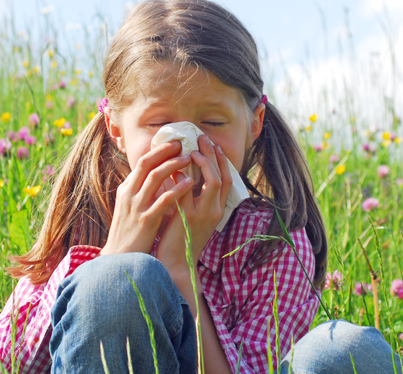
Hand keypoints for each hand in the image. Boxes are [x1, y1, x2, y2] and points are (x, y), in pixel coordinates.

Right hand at [100, 141, 194, 255]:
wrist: (120, 258)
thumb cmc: (129, 233)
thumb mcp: (130, 208)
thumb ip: (140, 192)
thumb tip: (155, 176)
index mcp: (126, 190)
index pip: (141, 163)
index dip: (158, 150)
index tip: (173, 143)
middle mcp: (129, 194)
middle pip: (146, 164)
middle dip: (165, 151)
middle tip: (182, 143)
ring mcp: (137, 207)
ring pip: (154, 178)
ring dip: (172, 165)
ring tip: (189, 158)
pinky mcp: (146, 221)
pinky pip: (163, 200)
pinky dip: (177, 189)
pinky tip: (189, 183)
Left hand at [156, 135, 232, 272]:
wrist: (176, 263)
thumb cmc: (180, 239)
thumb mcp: (193, 216)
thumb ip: (192, 196)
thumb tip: (183, 172)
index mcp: (217, 210)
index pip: (227, 180)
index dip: (222, 161)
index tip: (214, 145)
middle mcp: (214, 211)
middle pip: (222, 176)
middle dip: (213, 155)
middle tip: (203, 138)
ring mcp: (203, 214)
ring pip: (212, 181)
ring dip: (203, 162)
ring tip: (192, 149)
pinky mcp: (187, 217)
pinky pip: (187, 191)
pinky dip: (182, 176)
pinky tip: (175, 166)